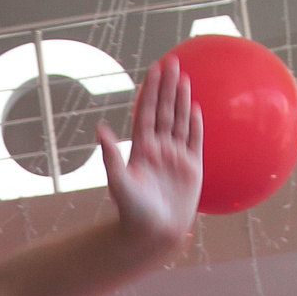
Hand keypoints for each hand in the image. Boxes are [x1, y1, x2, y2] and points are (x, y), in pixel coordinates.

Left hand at [101, 57, 201, 251]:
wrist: (154, 234)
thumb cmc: (133, 212)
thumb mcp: (119, 182)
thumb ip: (111, 155)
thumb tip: (99, 129)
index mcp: (142, 148)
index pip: (148, 112)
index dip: (151, 90)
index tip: (155, 69)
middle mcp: (159, 148)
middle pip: (165, 110)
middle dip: (168, 86)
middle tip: (172, 61)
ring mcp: (176, 157)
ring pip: (180, 120)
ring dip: (182, 99)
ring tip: (184, 77)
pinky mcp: (192, 169)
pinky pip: (195, 140)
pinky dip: (196, 124)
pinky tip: (196, 107)